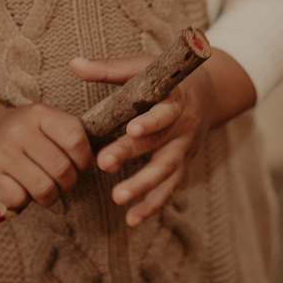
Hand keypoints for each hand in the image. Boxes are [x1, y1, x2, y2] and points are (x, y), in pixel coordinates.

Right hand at [0, 95, 91, 213]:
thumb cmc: (26, 133)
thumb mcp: (47, 122)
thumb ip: (71, 135)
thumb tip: (106, 158)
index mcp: (39, 113)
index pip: (76, 140)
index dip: (84, 159)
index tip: (78, 163)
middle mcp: (18, 130)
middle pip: (62, 169)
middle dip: (68, 181)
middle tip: (62, 180)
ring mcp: (2, 153)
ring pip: (44, 188)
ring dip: (50, 195)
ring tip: (46, 188)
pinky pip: (20, 199)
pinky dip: (26, 200)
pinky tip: (23, 189)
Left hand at [68, 48, 255, 227]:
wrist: (208, 92)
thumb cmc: (166, 79)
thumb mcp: (143, 67)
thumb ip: (109, 68)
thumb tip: (74, 64)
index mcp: (174, 99)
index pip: (164, 111)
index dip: (150, 121)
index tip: (131, 128)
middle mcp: (182, 125)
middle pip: (158, 143)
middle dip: (131, 153)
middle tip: (104, 163)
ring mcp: (184, 148)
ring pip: (166, 170)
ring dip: (143, 186)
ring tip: (118, 197)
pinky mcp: (181, 165)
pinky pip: (169, 188)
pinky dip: (152, 204)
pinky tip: (133, 219)